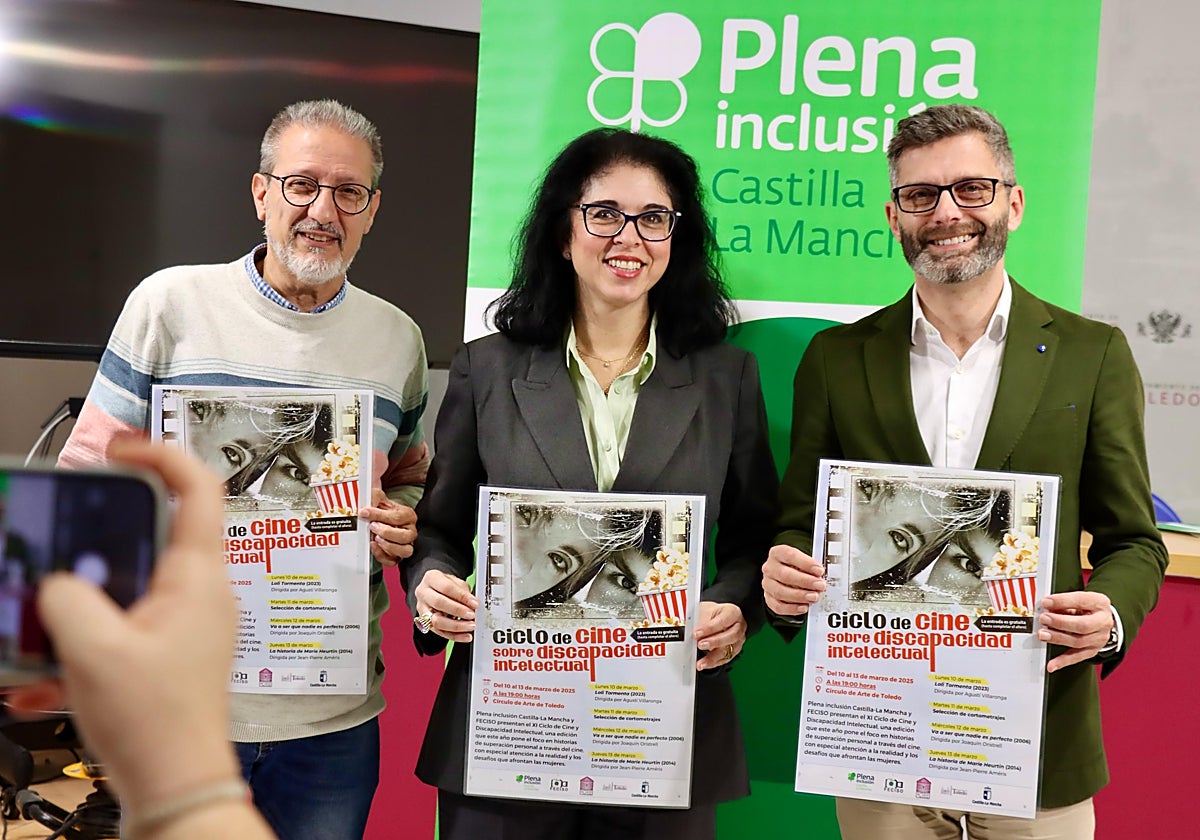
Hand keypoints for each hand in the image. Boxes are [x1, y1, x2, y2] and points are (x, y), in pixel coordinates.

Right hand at [10, 440, 239, 815]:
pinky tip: (44, 678)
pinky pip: (120, 626)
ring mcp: (184, 622)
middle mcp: (199, 592)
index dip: (161, 454)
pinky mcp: (166, 652)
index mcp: (197, 577)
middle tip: (66, 520)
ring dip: (85, 589)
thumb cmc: (157, 724)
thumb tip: (55, 581)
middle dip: (105, 523)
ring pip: (131, 579)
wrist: (177, 787)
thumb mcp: (95, 652)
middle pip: (157, 529)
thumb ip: (66, 600)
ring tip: (43, 606)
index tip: (119, 446)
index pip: (198, 488)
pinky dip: (82, 640)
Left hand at [358, 488, 417, 565]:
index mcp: (408, 516)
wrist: (378, 518)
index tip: (365, 512)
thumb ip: (374, 497)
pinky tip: (374, 546)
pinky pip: (393, 561)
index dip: (379, 515)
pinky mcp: (396, 556)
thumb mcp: (379, 498)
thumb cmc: (382, 510)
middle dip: (387, 532)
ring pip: (405, 551)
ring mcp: (405, 545)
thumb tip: (367, 506)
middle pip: (405, 536)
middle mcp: (409, 531)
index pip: (398, 517)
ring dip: (388, 546)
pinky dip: (382, 556)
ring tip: (376, 538)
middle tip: (373, 526)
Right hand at [414, 569, 477, 642]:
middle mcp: (423, 593)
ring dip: (456, 625)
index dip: (462, 596)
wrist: (435, 589)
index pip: (446, 588)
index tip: (474, 603)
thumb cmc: (446, 584)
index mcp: (431, 578)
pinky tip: (465, 636)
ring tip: (470, 626)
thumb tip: (473, 604)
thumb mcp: (456, 581)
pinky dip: (454, 636)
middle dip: (458, 610)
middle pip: (438, 603)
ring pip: (436, 621)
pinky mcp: (426, 623)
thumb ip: (464, 592)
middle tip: (471, 614)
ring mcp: (422, 609)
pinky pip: (440, 632)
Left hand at [693, 601, 746, 670]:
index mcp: (732, 613)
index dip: (709, 628)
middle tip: (700, 645)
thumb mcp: (704, 610)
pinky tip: (704, 664)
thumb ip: (700, 621)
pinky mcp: (733, 651)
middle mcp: (738, 627)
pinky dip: (713, 662)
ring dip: (713, 658)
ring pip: (728, 651)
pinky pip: (725, 659)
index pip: (723, 621)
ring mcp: (738, 640)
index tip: (696, 633)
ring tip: (700, 662)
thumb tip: (689, 631)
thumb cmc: (711, 613)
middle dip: (714, 642)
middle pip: (730, 636)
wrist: (715, 617)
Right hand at [762, 544, 825, 615]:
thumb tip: (822, 574)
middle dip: (805, 581)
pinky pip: (778, 606)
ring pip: (780, 592)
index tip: (819, 570)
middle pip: (784, 575)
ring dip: (799, 596)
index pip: (789, 555)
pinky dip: (792, 608)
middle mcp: (770, 568)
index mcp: (778, 553)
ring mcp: (768, 584)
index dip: (805, 563)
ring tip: (814, 597)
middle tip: (819, 585)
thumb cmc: (798, 567)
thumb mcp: (805, 561)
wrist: (790, 575)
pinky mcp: (769, 598)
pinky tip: (803, 607)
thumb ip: (812, 566)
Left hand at [1039, 590, 1114, 672]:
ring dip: (1058, 638)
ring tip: (1043, 634)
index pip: (1081, 601)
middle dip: (1060, 622)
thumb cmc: (1087, 607)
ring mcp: (1099, 638)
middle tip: (1044, 619)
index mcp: (1099, 603)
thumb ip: (1064, 603)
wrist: (1102, 619)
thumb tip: (1046, 606)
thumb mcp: (1078, 599)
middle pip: (1083, 625)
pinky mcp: (1093, 650)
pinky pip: (1077, 657)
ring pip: (1079, 641)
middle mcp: (1103, 622)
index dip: (1062, 601)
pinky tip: (1052, 664)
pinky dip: (1063, 661)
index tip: (1046, 602)